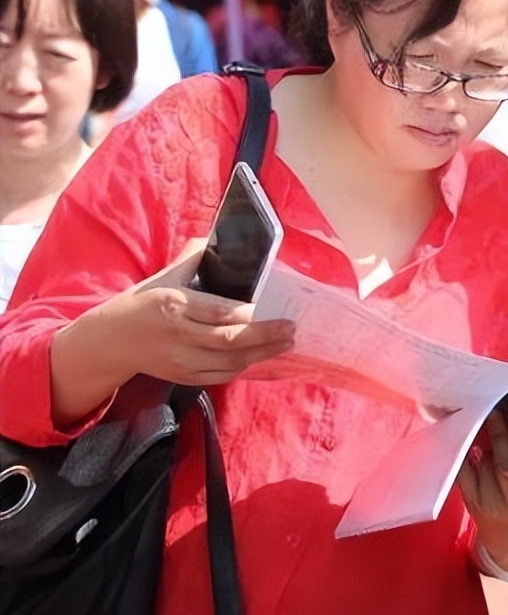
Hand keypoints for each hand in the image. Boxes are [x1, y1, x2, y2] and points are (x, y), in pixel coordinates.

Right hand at [52, 239, 295, 418]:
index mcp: (173, 305)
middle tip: (290, 328)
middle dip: (265, 336)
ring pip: (228, 362)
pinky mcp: (182, 377)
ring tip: (285, 342)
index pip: (218, 311)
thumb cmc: (142, 303)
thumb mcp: (164, 277)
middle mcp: (177, 335)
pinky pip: (220, 376)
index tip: (275, 308)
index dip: (250, 314)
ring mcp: (179, 360)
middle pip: (228, 340)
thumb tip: (222, 237)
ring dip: (261, 354)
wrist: (110, 341)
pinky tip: (261, 356)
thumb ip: (195, 258)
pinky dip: (243, 367)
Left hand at [457, 411, 507, 573]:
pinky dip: (468, 455)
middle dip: (503, 434)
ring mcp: (489, 505)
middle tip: (501, 409)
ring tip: (495, 429)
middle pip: (505, 465)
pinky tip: (476, 442)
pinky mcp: (471, 503)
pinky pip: (464, 473)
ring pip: (486, 465)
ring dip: (490, 445)